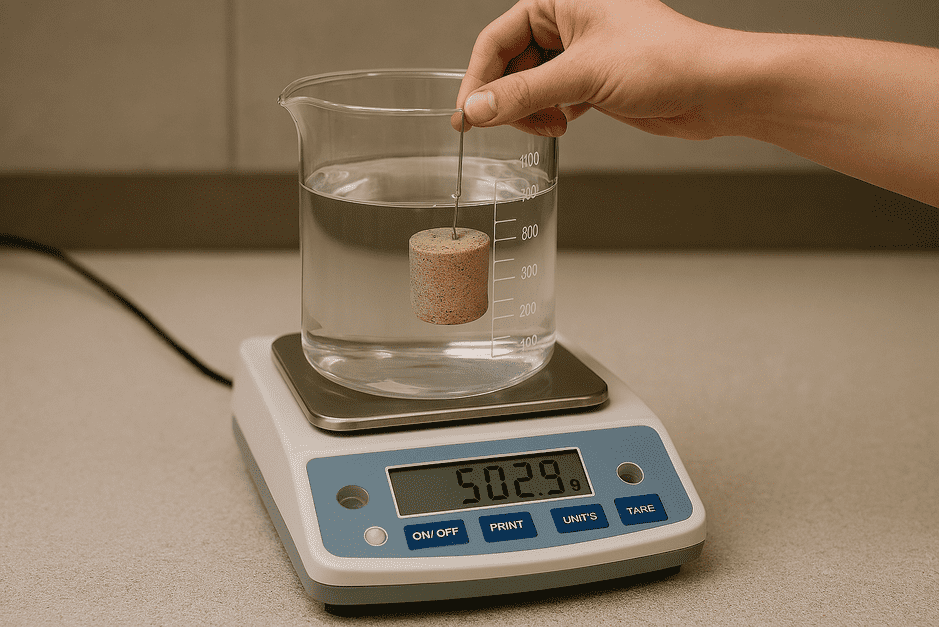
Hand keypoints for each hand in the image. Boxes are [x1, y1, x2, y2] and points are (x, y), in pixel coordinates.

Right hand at [455, 0, 728, 139]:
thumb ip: (523, 94)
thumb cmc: (664, 59)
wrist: (714, 88)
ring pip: (531, 84)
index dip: (478, 79)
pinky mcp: (595, 80)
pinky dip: (550, 115)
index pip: (497, 38)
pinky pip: (553, 97)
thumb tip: (476, 109)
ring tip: (549, 126)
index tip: (466, 115)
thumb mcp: (582, 75)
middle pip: (511, 63)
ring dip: (531, 111)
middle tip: (498, 128)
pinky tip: (562, 125)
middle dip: (506, 99)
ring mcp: (582, 52)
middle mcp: (569, 21)